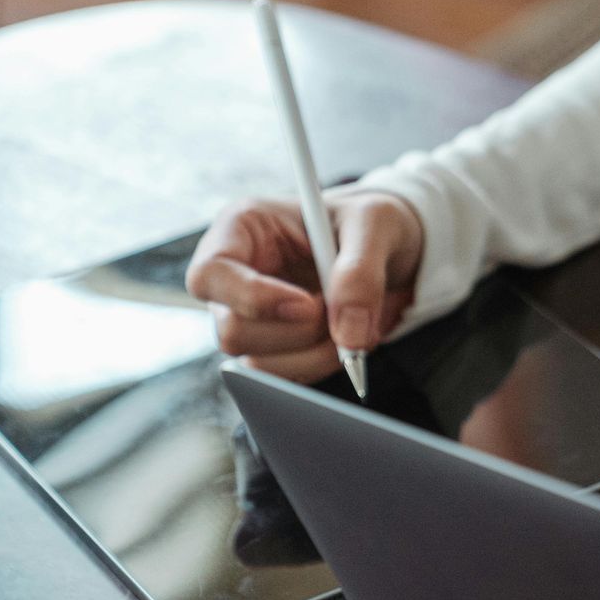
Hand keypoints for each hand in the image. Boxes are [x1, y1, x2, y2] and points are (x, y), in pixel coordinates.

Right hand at [185, 191, 424, 381]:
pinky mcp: (273, 347)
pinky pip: (286, 377)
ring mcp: (249, 317)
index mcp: (240, 228)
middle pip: (233, 331)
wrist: (390, 248)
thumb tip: (348, 335)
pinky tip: (350, 337)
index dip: (253, 298)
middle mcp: (234, 277)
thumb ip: (361, 272)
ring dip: (316, 355)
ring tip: (358, 323)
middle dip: (299, 333)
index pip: (209, 275)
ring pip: (259, 364)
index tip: (308, 304)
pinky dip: (325, 365)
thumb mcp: (376, 223)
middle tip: (345, 311)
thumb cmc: (369, 222)